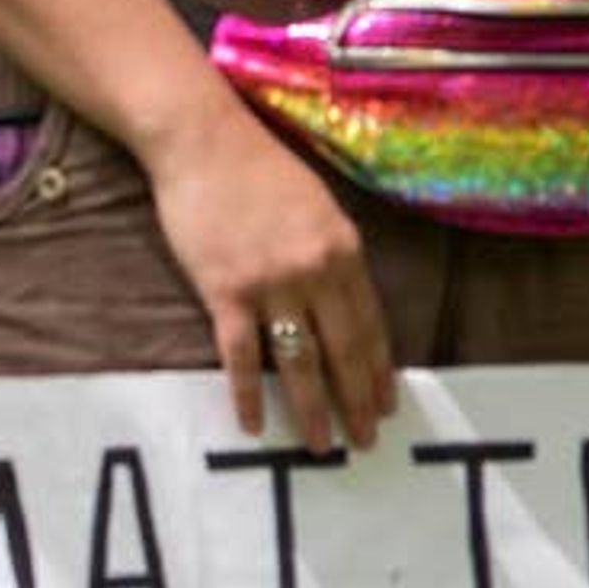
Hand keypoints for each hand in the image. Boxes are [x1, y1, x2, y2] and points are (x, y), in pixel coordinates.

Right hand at [139, 106, 395, 447]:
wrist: (201, 141)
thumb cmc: (256, 168)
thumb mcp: (316, 204)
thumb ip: (332, 253)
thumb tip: (342, 302)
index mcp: (343, 249)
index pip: (370, 323)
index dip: (379, 369)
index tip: (387, 405)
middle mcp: (316, 271)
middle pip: (343, 351)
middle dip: (357, 401)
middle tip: (365, 441)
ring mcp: (271, 284)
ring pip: (299, 362)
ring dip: (312, 409)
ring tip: (320, 446)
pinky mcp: (226, 292)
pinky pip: (241, 356)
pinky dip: (247, 394)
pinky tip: (251, 424)